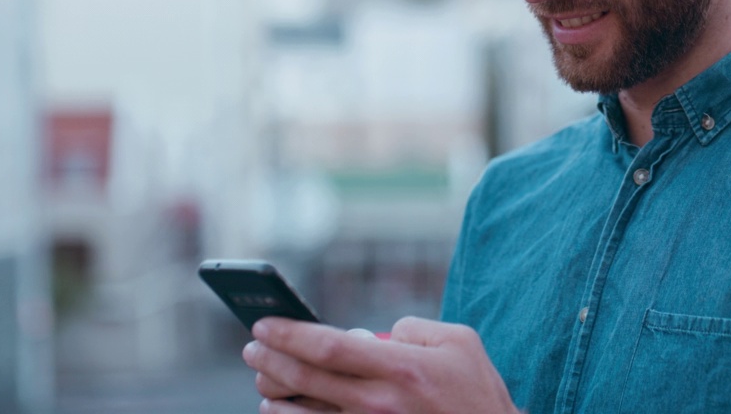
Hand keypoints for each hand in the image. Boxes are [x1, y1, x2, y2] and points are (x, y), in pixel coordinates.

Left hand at [243, 316, 517, 413]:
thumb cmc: (477, 391)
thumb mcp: (460, 342)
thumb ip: (415, 328)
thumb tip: (377, 332)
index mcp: (400, 368)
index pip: (329, 346)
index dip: (290, 334)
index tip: (265, 325)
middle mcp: (379, 403)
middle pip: (306, 379)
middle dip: (270, 359)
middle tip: (252, 347)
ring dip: (273, 397)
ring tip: (262, 380)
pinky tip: (281, 413)